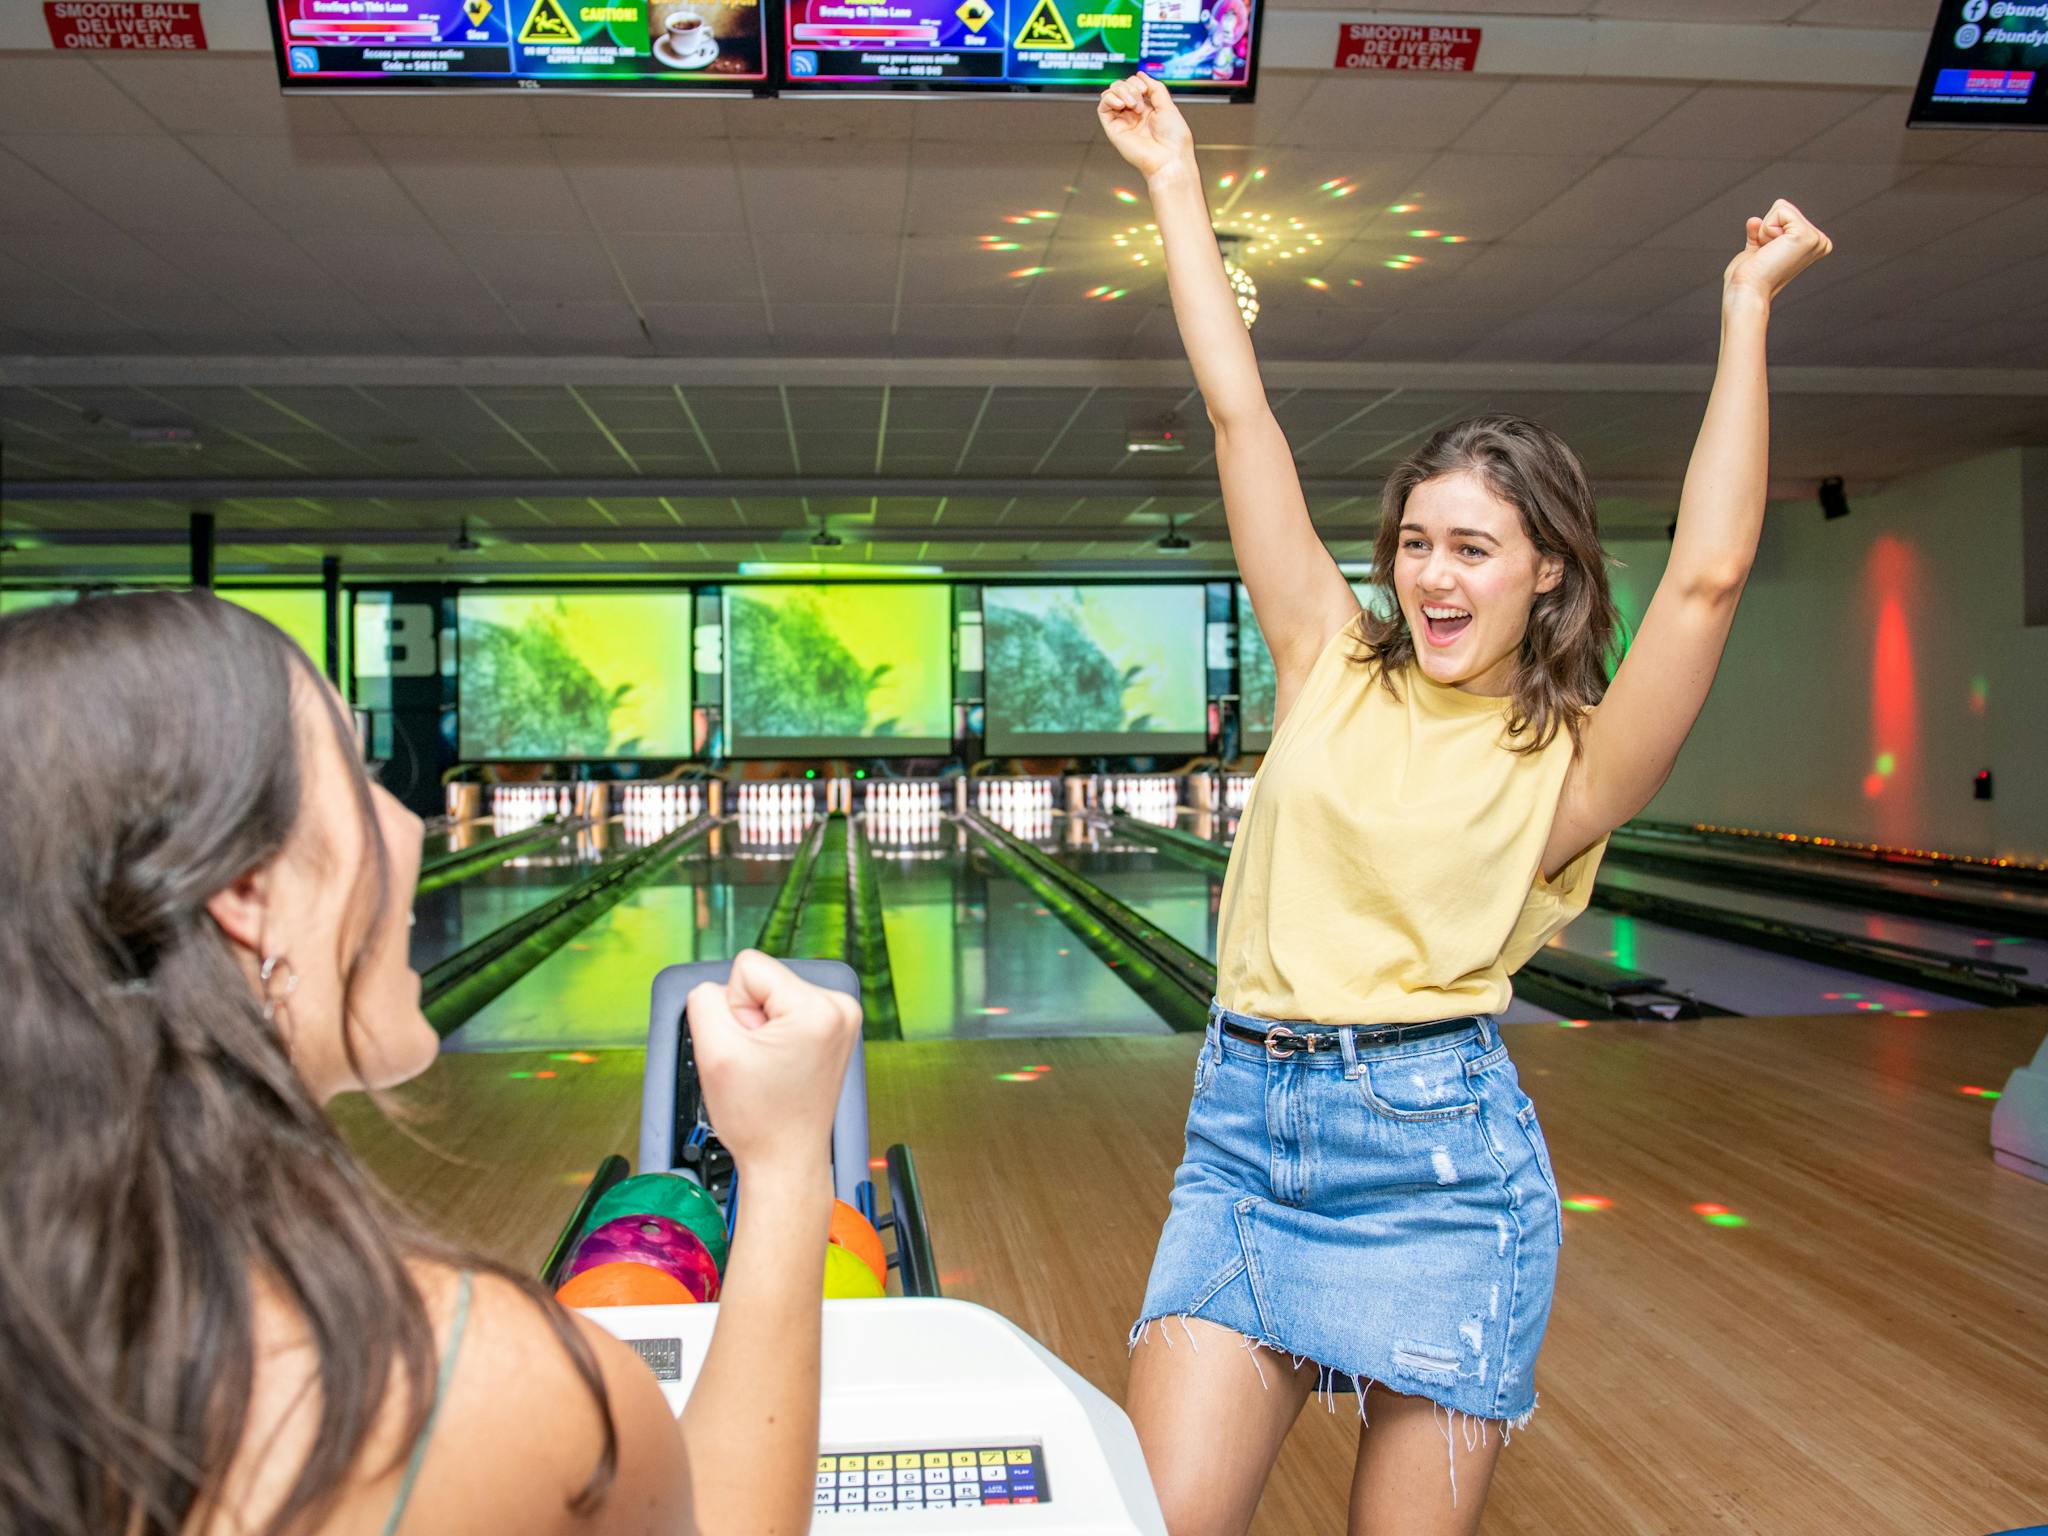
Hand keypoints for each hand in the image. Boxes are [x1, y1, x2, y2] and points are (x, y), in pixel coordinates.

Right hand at [687, 951, 860, 1180]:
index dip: (734, 1008)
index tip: (749, 1047)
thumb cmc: (759, 1120)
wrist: (786, 1160)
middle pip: (763, 979)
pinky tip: (781, 1066)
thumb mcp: (714, 1051)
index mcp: (819, 1007)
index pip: (747, 967)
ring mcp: (842, 1018)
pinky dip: (777, 1036)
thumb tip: (715, 986)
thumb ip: (703, 1000)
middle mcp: (839, 1006)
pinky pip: (788, 1011)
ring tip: (770, 1067)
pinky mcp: (835, 1030)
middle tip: (760, 1062)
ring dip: (762, 1028)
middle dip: (750, 1018)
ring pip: (774, 995)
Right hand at [1097, 72, 1194, 183]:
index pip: (1134, 85)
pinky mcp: (1114, 129)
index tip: (1146, 90)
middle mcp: (1133, 114)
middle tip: (1140, 98)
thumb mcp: (1168, 104)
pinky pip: (1102, 107)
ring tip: (1133, 104)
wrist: (1169, 157)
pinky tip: (1122, 104)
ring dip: (1121, 91)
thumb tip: (1141, 74)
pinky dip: (1110, 99)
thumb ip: (1155, 87)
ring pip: (1110, 94)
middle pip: (1120, 87)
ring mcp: (1123, 121)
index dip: (1138, 81)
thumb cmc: (1173, 138)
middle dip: (1130, 85)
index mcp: (1147, 109)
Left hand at [1723, 198, 1831, 305]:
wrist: (1748, 290)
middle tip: (1767, 254)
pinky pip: (1779, 210)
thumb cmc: (1749, 277)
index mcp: (1813, 245)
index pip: (1784, 213)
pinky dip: (1766, 229)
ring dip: (1765, 230)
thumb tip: (1755, 220)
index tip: (1768, 254)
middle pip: (1783, 207)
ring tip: (1769, 253)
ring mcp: (1816, 239)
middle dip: (1766, 229)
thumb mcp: (1758, 249)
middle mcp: (1819, 242)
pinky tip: (1769, 249)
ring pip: (1781, 207)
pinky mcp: (1806, 236)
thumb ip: (1760, 232)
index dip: (1767, 232)